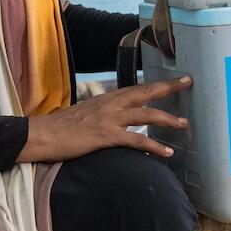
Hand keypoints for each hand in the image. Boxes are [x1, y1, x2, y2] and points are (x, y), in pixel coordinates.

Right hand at [16, 76, 191, 162]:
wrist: (42, 134)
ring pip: (146, 114)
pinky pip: (136, 140)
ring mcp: (109, 118)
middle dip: (168, 87)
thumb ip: (103, 113)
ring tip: (184, 124)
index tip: (174, 78)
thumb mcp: (85, 113)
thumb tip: (114, 118)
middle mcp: (110, 103)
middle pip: (145, 92)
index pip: (137, 87)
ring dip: (167, 118)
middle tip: (188, 82)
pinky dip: (154, 145)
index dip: (156, 84)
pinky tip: (167, 152)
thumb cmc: (61, 127)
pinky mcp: (106, 135)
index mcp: (106, 98)